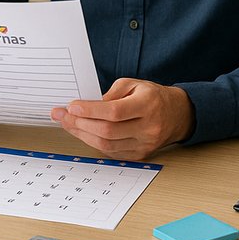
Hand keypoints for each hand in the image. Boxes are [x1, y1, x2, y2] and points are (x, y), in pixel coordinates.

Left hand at [50, 79, 191, 159]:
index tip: (71, 106)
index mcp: (148, 104)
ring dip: (83, 135)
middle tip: (63, 115)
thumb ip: (111, 93)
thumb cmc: (152, 97)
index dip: (90, 110)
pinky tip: (83, 133)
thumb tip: (87, 107)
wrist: (176, 115)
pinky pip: (111, 152)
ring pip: (107, 145)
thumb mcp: (134, 84)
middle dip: (80, 124)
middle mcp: (148, 127)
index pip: (115, 111)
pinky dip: (94, 143)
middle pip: (108, 131)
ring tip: (68, 124)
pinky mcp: (140, 155)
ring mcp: (145, 144)